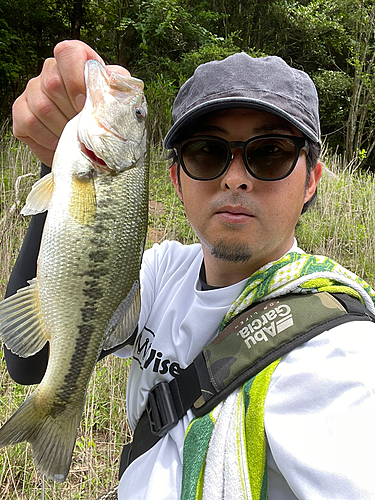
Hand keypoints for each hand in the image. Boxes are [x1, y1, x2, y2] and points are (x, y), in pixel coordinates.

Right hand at [12, 40, 129, 166]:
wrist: (88, 140)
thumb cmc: (103, 116)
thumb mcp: (116, 100)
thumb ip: (117, 89)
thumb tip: (116, 88)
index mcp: (76, 61)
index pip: (68, 53)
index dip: (76, 78)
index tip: (85, 104)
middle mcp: (51, 70)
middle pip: (52, 84)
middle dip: (72, 113)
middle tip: (85, 127)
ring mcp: (33, 90)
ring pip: (42, 107)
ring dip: (63, 129)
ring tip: (75, 137)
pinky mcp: (21, 111)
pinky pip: (29, 123)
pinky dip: (48, 139)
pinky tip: (60, 143)